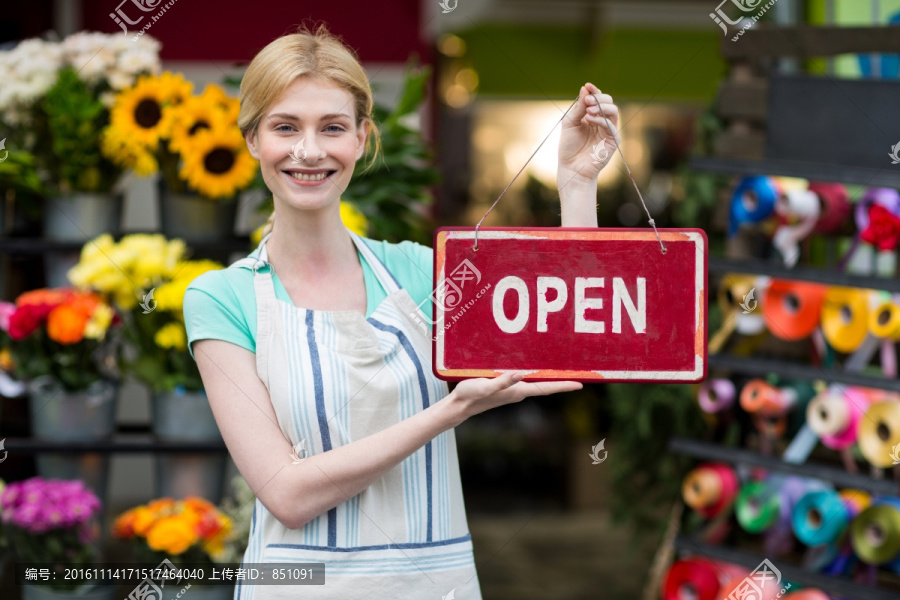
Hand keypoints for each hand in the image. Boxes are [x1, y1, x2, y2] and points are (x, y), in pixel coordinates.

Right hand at [443, 372, 582, 427]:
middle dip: (562, 380)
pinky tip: (537, 367)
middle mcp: (519, 392)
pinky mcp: (506, 387)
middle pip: (546, 385)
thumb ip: (502, 382)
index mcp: (517, 392)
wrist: (460, 405)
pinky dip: (536, 374)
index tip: (581, 384)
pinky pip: (527, 379)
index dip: (563, 385)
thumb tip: (521, 374)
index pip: (546, 388)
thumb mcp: (485, 386)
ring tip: (564, 368)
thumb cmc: (471, 396)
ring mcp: (513, 390)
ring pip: (537, 382)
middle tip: (580, 373)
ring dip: (550, 376)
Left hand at [558, 82, 619, 185]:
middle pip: (608, 102)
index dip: (594, 91)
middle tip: (587, 101)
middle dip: (598, 98)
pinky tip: (589, 118)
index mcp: (592, 116)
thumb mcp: (570, 123)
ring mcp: (609, 130)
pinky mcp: (613, 140)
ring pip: (613, 111)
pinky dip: (601, 119)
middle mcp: (602, 122)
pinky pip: (611, 125)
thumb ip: (578, 107)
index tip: (587, 86)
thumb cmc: (569, 147)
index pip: (598, 99)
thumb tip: (585, 88)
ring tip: (588, 109)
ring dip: (601, 106)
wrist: (571, 168)